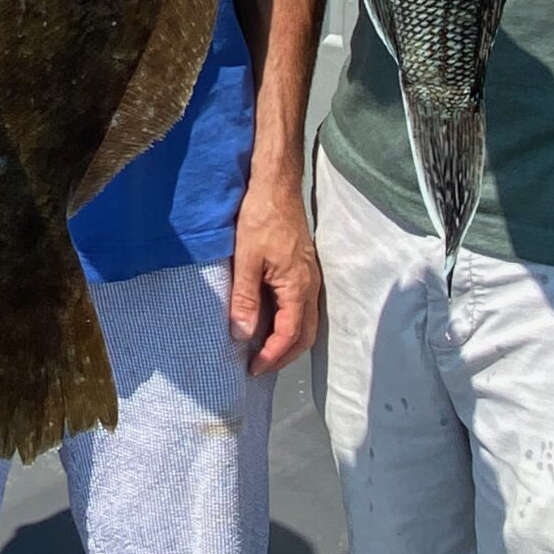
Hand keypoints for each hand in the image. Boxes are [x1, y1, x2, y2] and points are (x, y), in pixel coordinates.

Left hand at [227, 176, 322, 376]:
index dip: (272, 356)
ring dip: (288, 341)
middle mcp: (310, 286)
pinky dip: (289, 323)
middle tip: (259, 367)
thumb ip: (246, 298)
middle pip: (304, 335)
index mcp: (298, 287)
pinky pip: (302, 307)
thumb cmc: (261, 217)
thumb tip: (243, 334)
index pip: (290, 335)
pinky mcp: (303, 269)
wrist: (277, 185)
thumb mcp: (246, 258)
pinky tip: (271, 322)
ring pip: (306, 322)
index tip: (252, 368)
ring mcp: (309, 277)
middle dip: (283, 356)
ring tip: (264, 351)